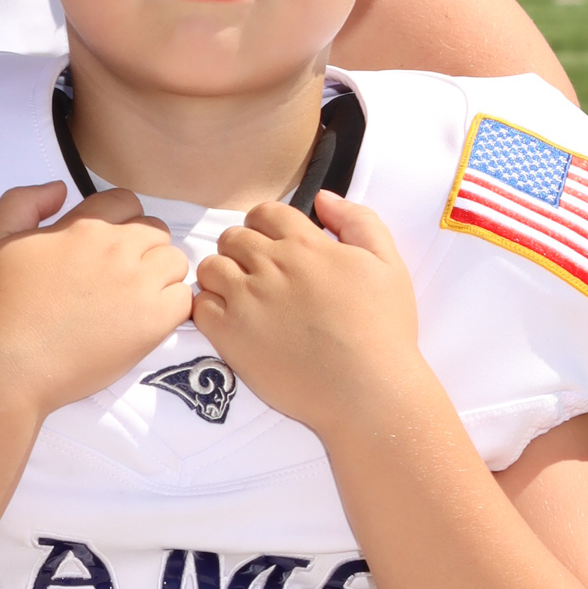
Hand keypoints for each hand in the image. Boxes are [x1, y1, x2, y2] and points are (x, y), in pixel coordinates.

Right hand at [0, 181, 193, 414]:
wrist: (6, 364)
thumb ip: (23, 201)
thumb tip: (60, 190)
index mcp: (84, 227)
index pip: (126, 202)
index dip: (118, 220)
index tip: (106, 245)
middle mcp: (117, 250)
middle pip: (156, 230)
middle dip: (142, 245)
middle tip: (120, 273)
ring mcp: (138, 286)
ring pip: (175, 262)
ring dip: (161, 274)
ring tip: (136, 296)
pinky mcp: (151, 324)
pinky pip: (184, 300)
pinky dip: (171, 306)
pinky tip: (145, 319)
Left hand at [192, 193, 423, 433]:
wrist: (368, 390)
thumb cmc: (384, 330)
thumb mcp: (388, 263)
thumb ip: (358, 221)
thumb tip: (322, 198)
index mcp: (306, 245)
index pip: (264, 213)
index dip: (265, 226)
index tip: (272, 247)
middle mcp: (272, 266)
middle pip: (233, 238)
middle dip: (241, 251)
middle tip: (258, 277)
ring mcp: (246, 299)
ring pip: (210, 268)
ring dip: (221, 277)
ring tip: (241, 298)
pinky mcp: (230, 335)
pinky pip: (199, 305)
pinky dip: (208, 308)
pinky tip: (230, 321)